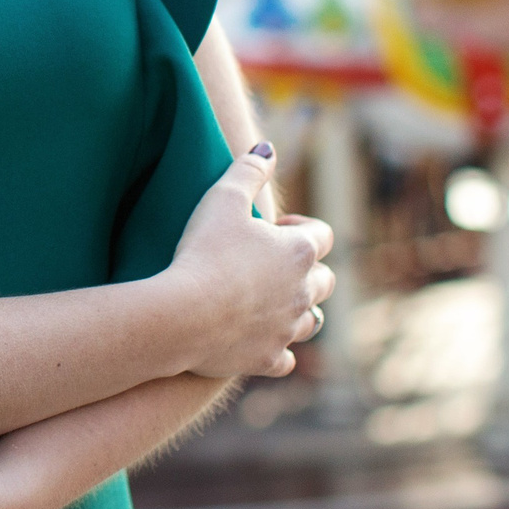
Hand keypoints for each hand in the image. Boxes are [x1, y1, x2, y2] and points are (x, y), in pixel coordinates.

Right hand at [161, 144, 333, 378]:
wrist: (182, 314)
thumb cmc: (202, 251)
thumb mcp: (222, 198)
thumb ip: (248, 170)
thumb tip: (267, 148)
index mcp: (300, 251)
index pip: (321, 235)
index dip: (300, 227)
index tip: (272, 227)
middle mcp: (304, 293)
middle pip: (325, 280)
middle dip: (307, 270)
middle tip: (271, 264)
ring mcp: (288, 329)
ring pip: (312, 322)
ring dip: (299, 311)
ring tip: (270, 302)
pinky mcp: (267, 359)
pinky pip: (286, 359)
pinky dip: (278, 350)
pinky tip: (261, 341)